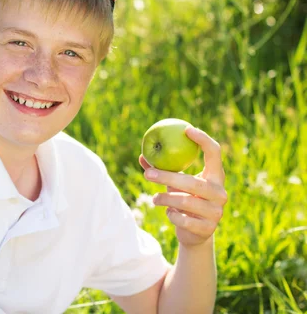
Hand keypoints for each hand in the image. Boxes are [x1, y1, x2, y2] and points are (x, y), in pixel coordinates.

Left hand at [139, 126, 227, 247]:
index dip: (203, 139)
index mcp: (215, 177)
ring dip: (164, 198)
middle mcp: (220, 193)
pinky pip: (182, 218)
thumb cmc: (184, 199)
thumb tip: (142, 156)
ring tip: (154, 198)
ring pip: (185, 201)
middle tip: (147, 174)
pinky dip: (170, 215)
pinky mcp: (208, 229)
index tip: (186, 129)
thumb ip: (161, 170)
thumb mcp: (174, 183)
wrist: (195, 233)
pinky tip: (169, 213)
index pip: (215, 153)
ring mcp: (216, 212)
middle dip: (167, 177)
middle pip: (192, 182)